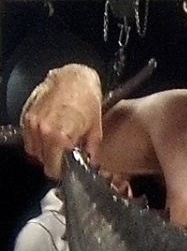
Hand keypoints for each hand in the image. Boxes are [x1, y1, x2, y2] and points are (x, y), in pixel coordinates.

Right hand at [20, 64, 102, 178]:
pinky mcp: (27, 114)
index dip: (60, 172)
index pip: (53, 167)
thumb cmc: (86, 100)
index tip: (65, 172)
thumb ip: (92, 151)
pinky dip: (37, 140)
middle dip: (52, 162)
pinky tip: (49, 136)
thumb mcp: (96, 130)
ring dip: (43, 152)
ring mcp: (32, 122)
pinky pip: (28, 136)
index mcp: (59, 138)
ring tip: (57, 148)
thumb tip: (91, 162)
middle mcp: (42, 131)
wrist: (73, 78)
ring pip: (32, 149)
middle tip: (63, 160)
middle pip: (42, 160)